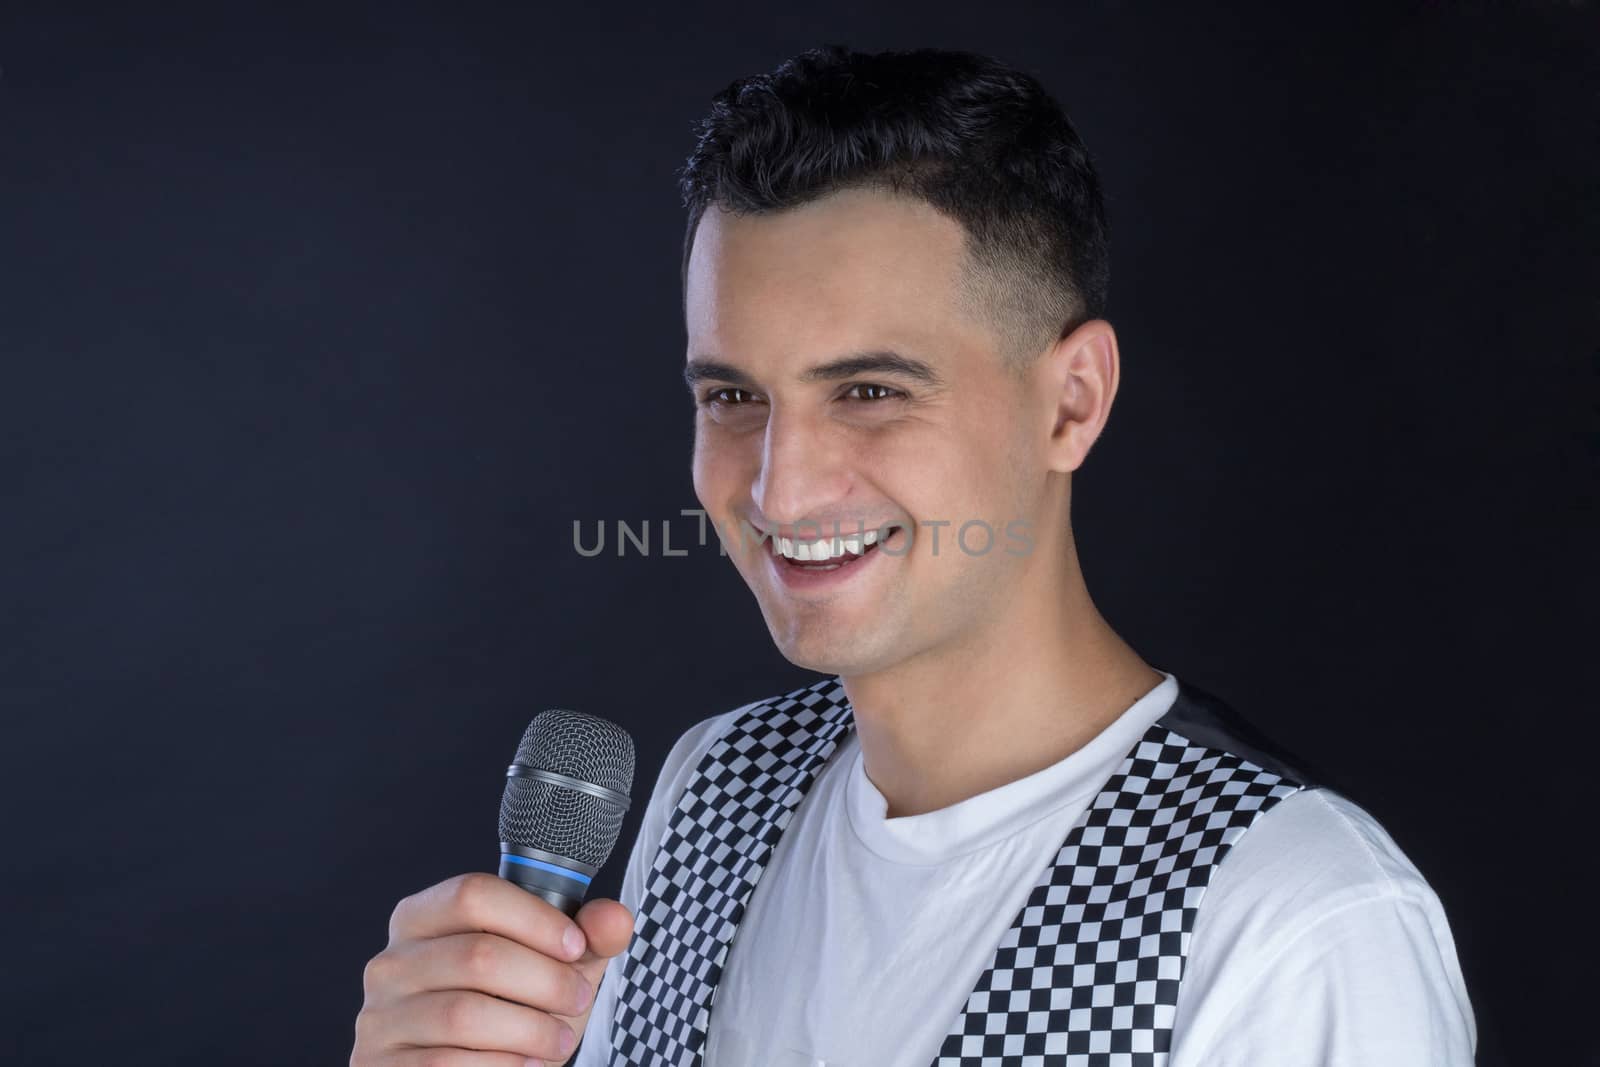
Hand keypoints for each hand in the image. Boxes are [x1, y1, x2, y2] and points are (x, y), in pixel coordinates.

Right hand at [352, 872, 633, 1066]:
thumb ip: (588, 938)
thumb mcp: (553, 969)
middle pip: (477, 953)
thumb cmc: (512, 1012)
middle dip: (545, 980)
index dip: (534, 918)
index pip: (473, 893)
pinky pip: (447, 1063)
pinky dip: (501, 1065)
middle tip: (579, 1000)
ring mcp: (379, 1017)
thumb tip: (614, 917)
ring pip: (464, 1013)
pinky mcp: (380, 1066)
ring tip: (559, 1040)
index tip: (576, 946)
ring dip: (529, 1030)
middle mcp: (390, 962)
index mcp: (423, 918)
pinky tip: (525, 1065)